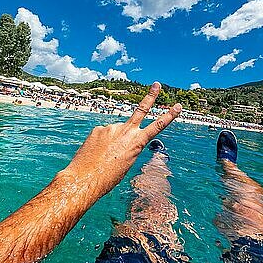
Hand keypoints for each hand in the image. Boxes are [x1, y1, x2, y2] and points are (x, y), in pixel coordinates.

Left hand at [64, 82, 180, 196]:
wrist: (84, 179)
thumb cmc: (107, 177)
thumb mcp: (125, 163)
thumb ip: (127, 146)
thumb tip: (119, 136)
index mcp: (137, 143)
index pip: (157, 126)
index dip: (169, 116)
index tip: (178, 106)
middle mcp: (125, 131)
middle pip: (141, 109)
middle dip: (150, 96)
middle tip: (157, 84)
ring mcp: (111, 128)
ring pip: (115, 132)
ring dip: (111, 141)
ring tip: (103, 156)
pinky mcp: (98, 129)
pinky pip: (102, 135)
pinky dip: (100, 143)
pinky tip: (95, 153)